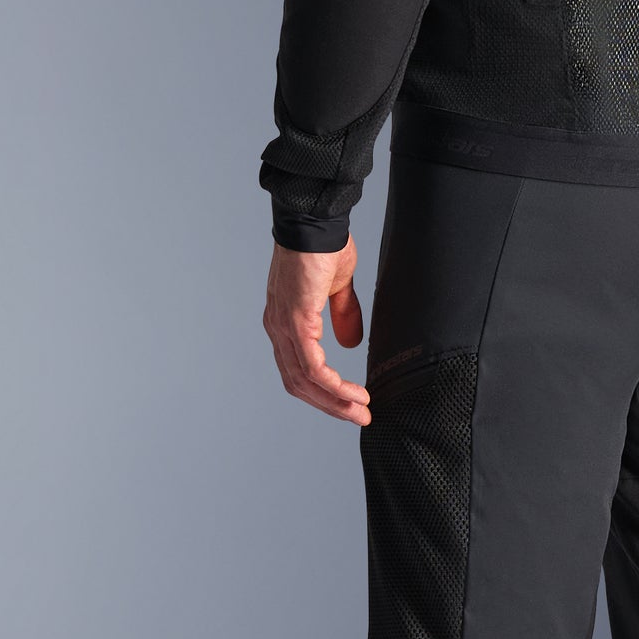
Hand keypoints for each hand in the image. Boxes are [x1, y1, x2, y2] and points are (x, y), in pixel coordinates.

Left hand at [264, 238, 369, 423]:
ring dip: (334, 401)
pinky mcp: (295, 321)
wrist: (316, 222)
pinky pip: (312, 367)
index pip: (298, 370)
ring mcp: (283, 326)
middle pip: (297, 384)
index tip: (349, 402)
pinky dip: (333, 385)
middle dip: (330, 405)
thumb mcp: (337, 287)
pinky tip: (352, 393)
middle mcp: (278, 328)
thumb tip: (349, 344)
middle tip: (358, 417)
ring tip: (360, 411)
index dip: (322, 391)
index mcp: (285, 321)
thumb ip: (342, 316)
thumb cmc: (324, 245)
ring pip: (304, 381)